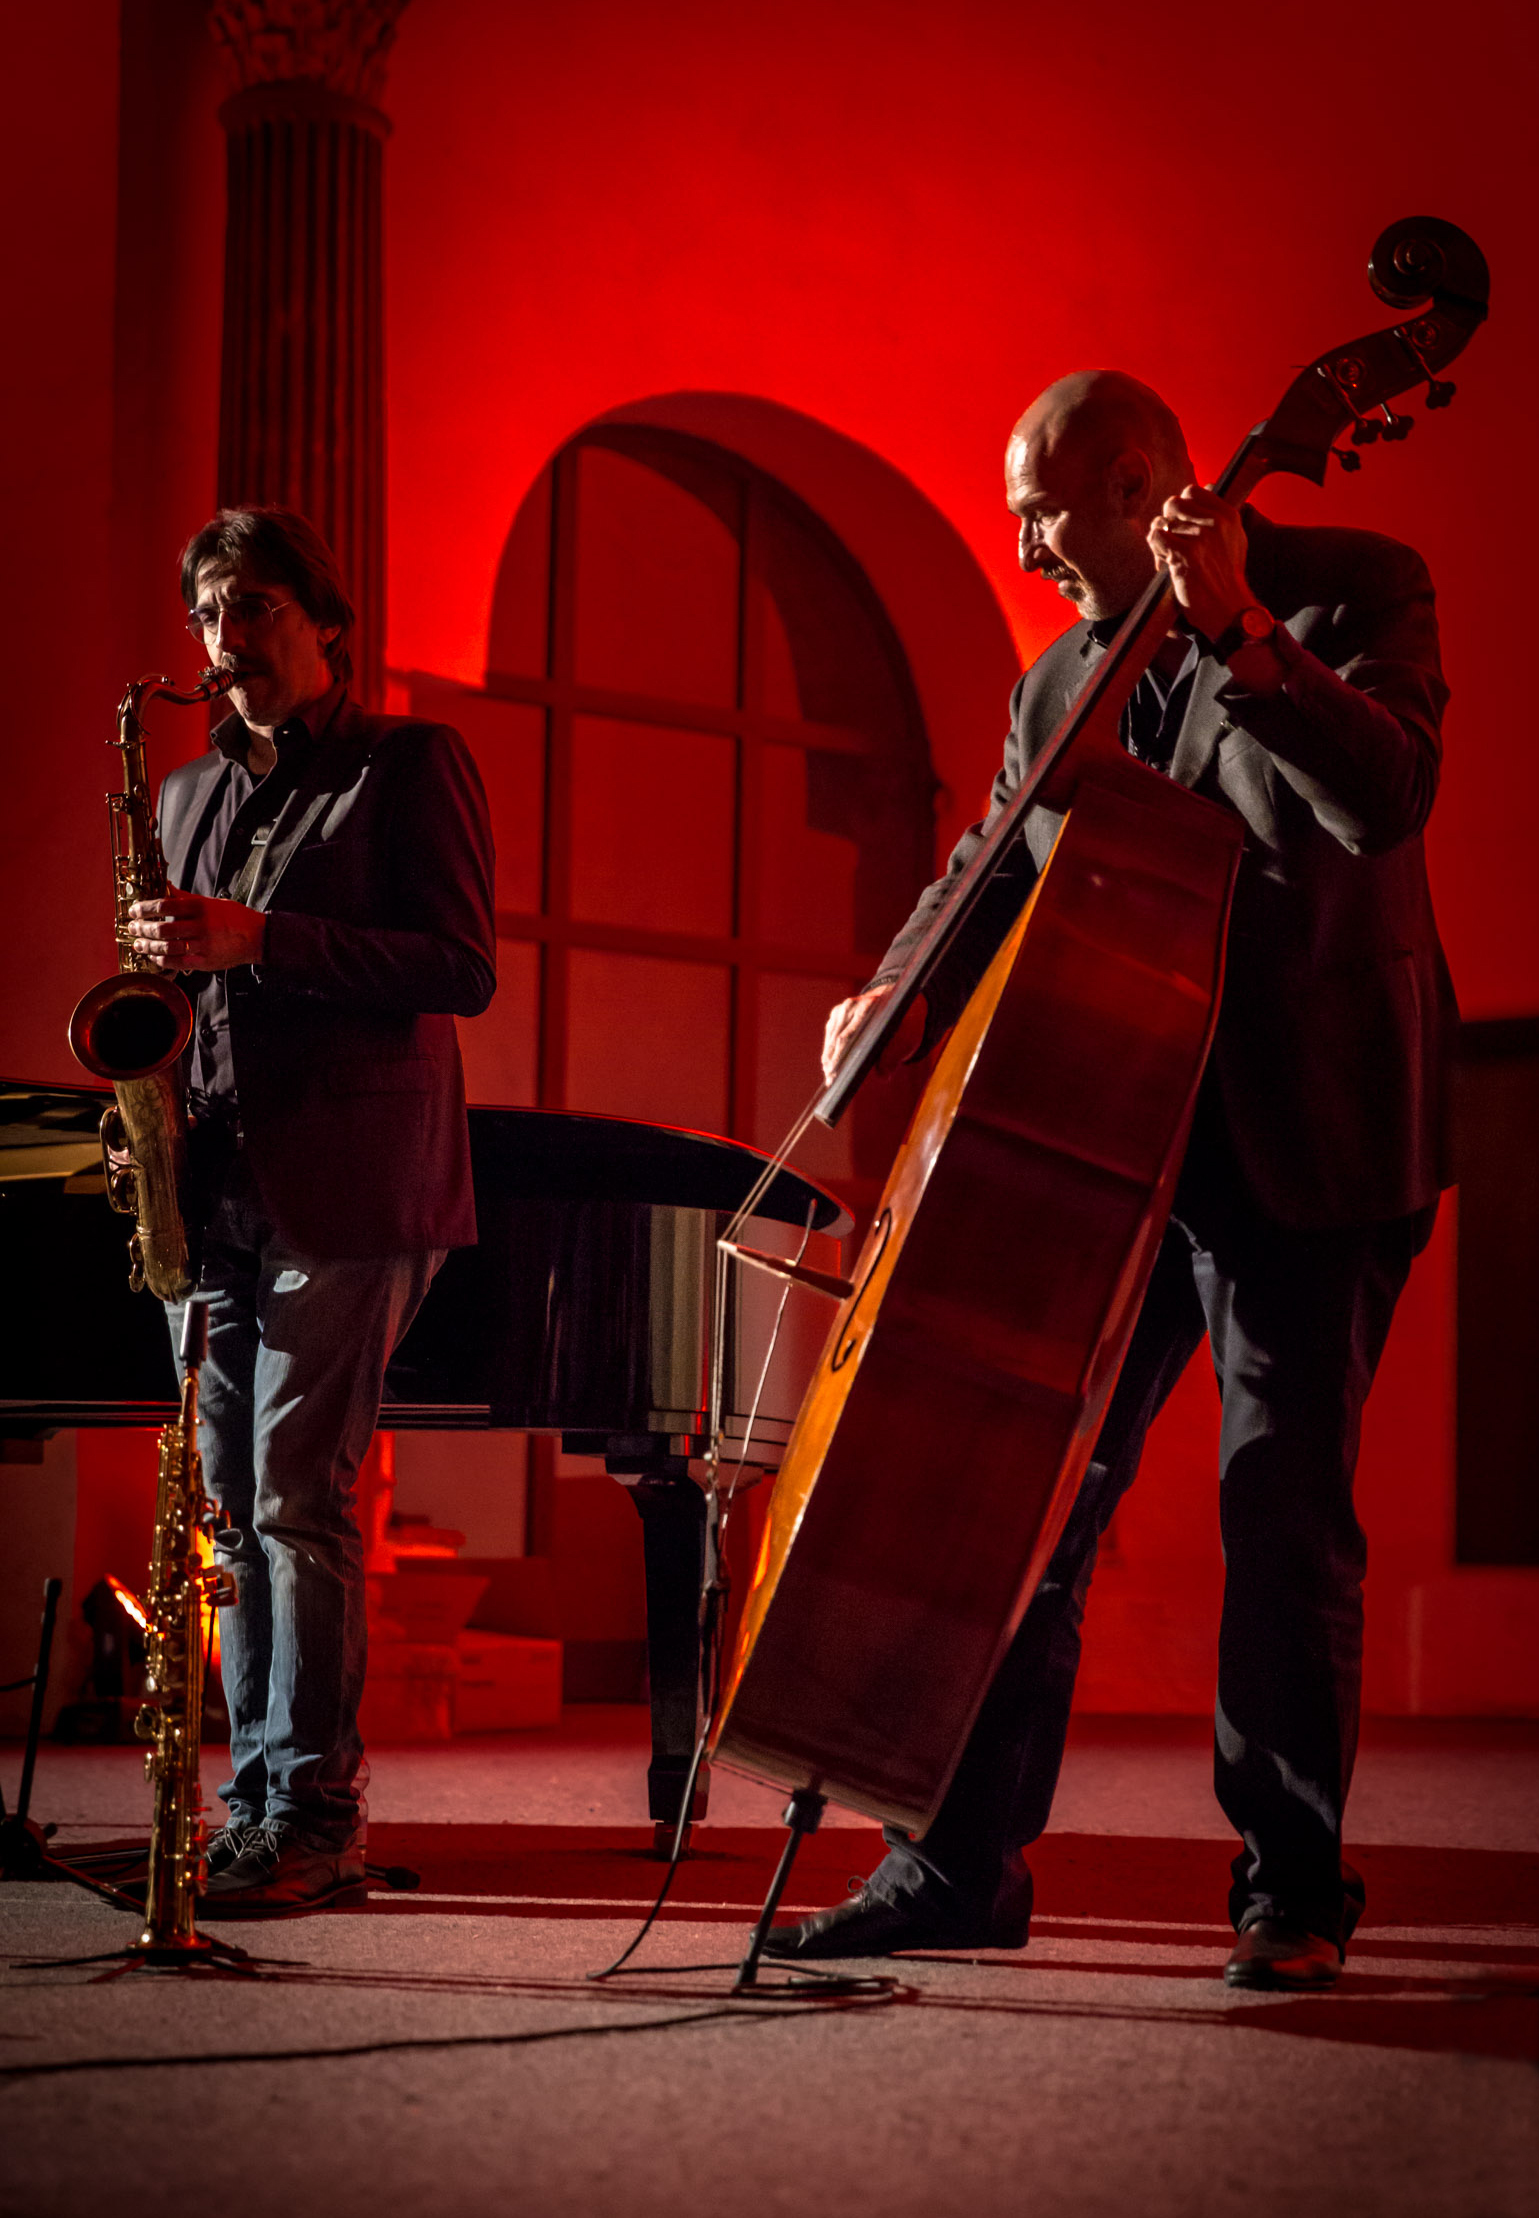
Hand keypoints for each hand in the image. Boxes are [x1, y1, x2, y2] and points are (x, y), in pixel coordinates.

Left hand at [127, 892, 265, 971]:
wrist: (257, 937)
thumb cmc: (234, 918)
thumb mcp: (210, 902)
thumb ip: (185, 897)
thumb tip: (164, 886)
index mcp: (201, 907)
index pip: (164, 906)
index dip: (145, 909)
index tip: (134, 911)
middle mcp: (201, 926)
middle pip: (163, 929)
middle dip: (142, 929)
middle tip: (133, 928)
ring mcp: (203, 945)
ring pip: (167, 948)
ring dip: (148, 946)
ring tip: (138, 944)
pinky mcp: (205, 962)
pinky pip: (177, 962)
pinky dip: (161, 960)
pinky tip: (153, 956)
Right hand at [821, 985, 926, 1084]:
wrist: (898, 1001)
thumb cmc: (904, 1023)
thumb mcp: (907, 1038)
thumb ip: (895, 1056)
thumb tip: (883, 1076)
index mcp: (869, 1007)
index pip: (848, 1035)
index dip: (840, 1056)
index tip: (836, 1072)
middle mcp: (853, 1005)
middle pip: (837, 1037)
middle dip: (833, 1060)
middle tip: (830, 1080)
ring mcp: (843, 1008)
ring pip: (832, 1036)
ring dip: (828, 1056)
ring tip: (828, 1076)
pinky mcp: (838, 1012)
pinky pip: (830, 1033)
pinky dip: (829, 1049)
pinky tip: (828, 1064)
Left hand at [1148, 485, 1253, 640]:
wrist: (1229, 609)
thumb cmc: (1227, 577)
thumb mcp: (1234, 539)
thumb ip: (1219, 516)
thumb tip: (1205, 489)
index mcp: (1227, 515)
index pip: (1192, 491)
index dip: (1182, 508)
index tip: (1183, 526)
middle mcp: (1215, 522)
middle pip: (1172, 504)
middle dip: (1168, 523)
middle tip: (1174, 543)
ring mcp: (1199, 537)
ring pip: (1161, 522)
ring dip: (1160, 541)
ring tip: (1171, 558)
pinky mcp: (1184, 553)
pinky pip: (1155, 537)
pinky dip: (1156, 551)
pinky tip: (1166, 565)